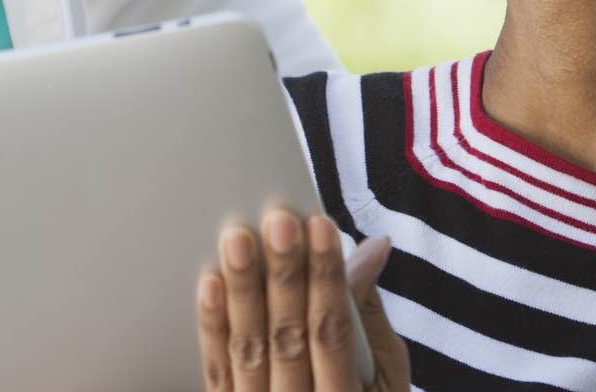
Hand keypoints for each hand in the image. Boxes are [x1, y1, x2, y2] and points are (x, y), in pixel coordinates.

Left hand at [197, 210, 410, 390]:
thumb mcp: (385, 374)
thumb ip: (370, 312)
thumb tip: (374, 245)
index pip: (334, 333)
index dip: (328, 279)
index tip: (320, 225)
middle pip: (288, 338)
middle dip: (284, 277)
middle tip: (278, 222)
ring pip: (248, 351)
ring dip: (243, 291)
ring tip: (238, 239)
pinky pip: (216, 371)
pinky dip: (213, 326)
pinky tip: (210, 283)